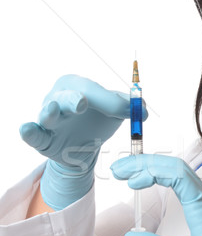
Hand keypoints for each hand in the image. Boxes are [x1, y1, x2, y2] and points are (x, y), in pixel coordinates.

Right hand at [20, 75, 135, 209]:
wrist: (82, 150)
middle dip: (74, 99)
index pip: (95, 91)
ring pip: (49, 113)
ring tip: (52, 110)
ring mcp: (48, 117)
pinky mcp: (41, 137)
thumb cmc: (97, 121)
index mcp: (79, 86)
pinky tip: (26, 128)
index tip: (130, 112)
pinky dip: (29, 131)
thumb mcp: (114, 112)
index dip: (111, 102)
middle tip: (81, 103)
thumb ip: (128, 108)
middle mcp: (60, 97)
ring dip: (51, 112)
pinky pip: (33, 134)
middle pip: (67, 96)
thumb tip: (142, 109)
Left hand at [111, 154, 201, 235]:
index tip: (125, 177)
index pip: (173, 176)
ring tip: (124, 172)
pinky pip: (181, 179)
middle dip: (142, 163)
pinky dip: (159, 174)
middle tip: (118, 168)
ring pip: (176, 168)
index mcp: (201, 206)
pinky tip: (139, 180)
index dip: (148, 170)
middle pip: (172, 166)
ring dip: (147, 165)